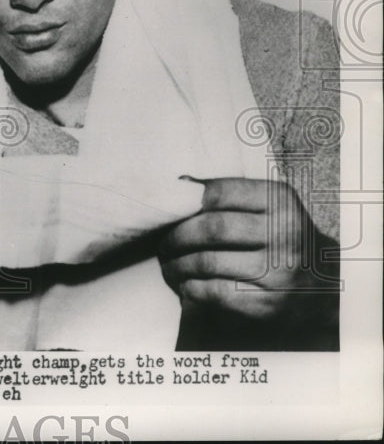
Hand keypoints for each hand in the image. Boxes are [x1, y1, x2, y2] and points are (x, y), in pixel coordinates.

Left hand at [159, 177, 338, 325]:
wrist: (324, 285)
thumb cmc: (281, 237)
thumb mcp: (269, 207)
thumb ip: (231, 195)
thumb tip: (180, 184)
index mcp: (280, 200)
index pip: (219, 192)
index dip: (187, 202)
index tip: (172, 211)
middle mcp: (283, 233)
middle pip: (210, 229)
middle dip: (176, 236)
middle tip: (163, 243)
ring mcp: (278, 271)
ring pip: (206, 262)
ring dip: (176, 265)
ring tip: (168, 265)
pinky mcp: (268, 303)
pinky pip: (213, 293)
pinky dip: (190, 288)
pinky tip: (185, 285)